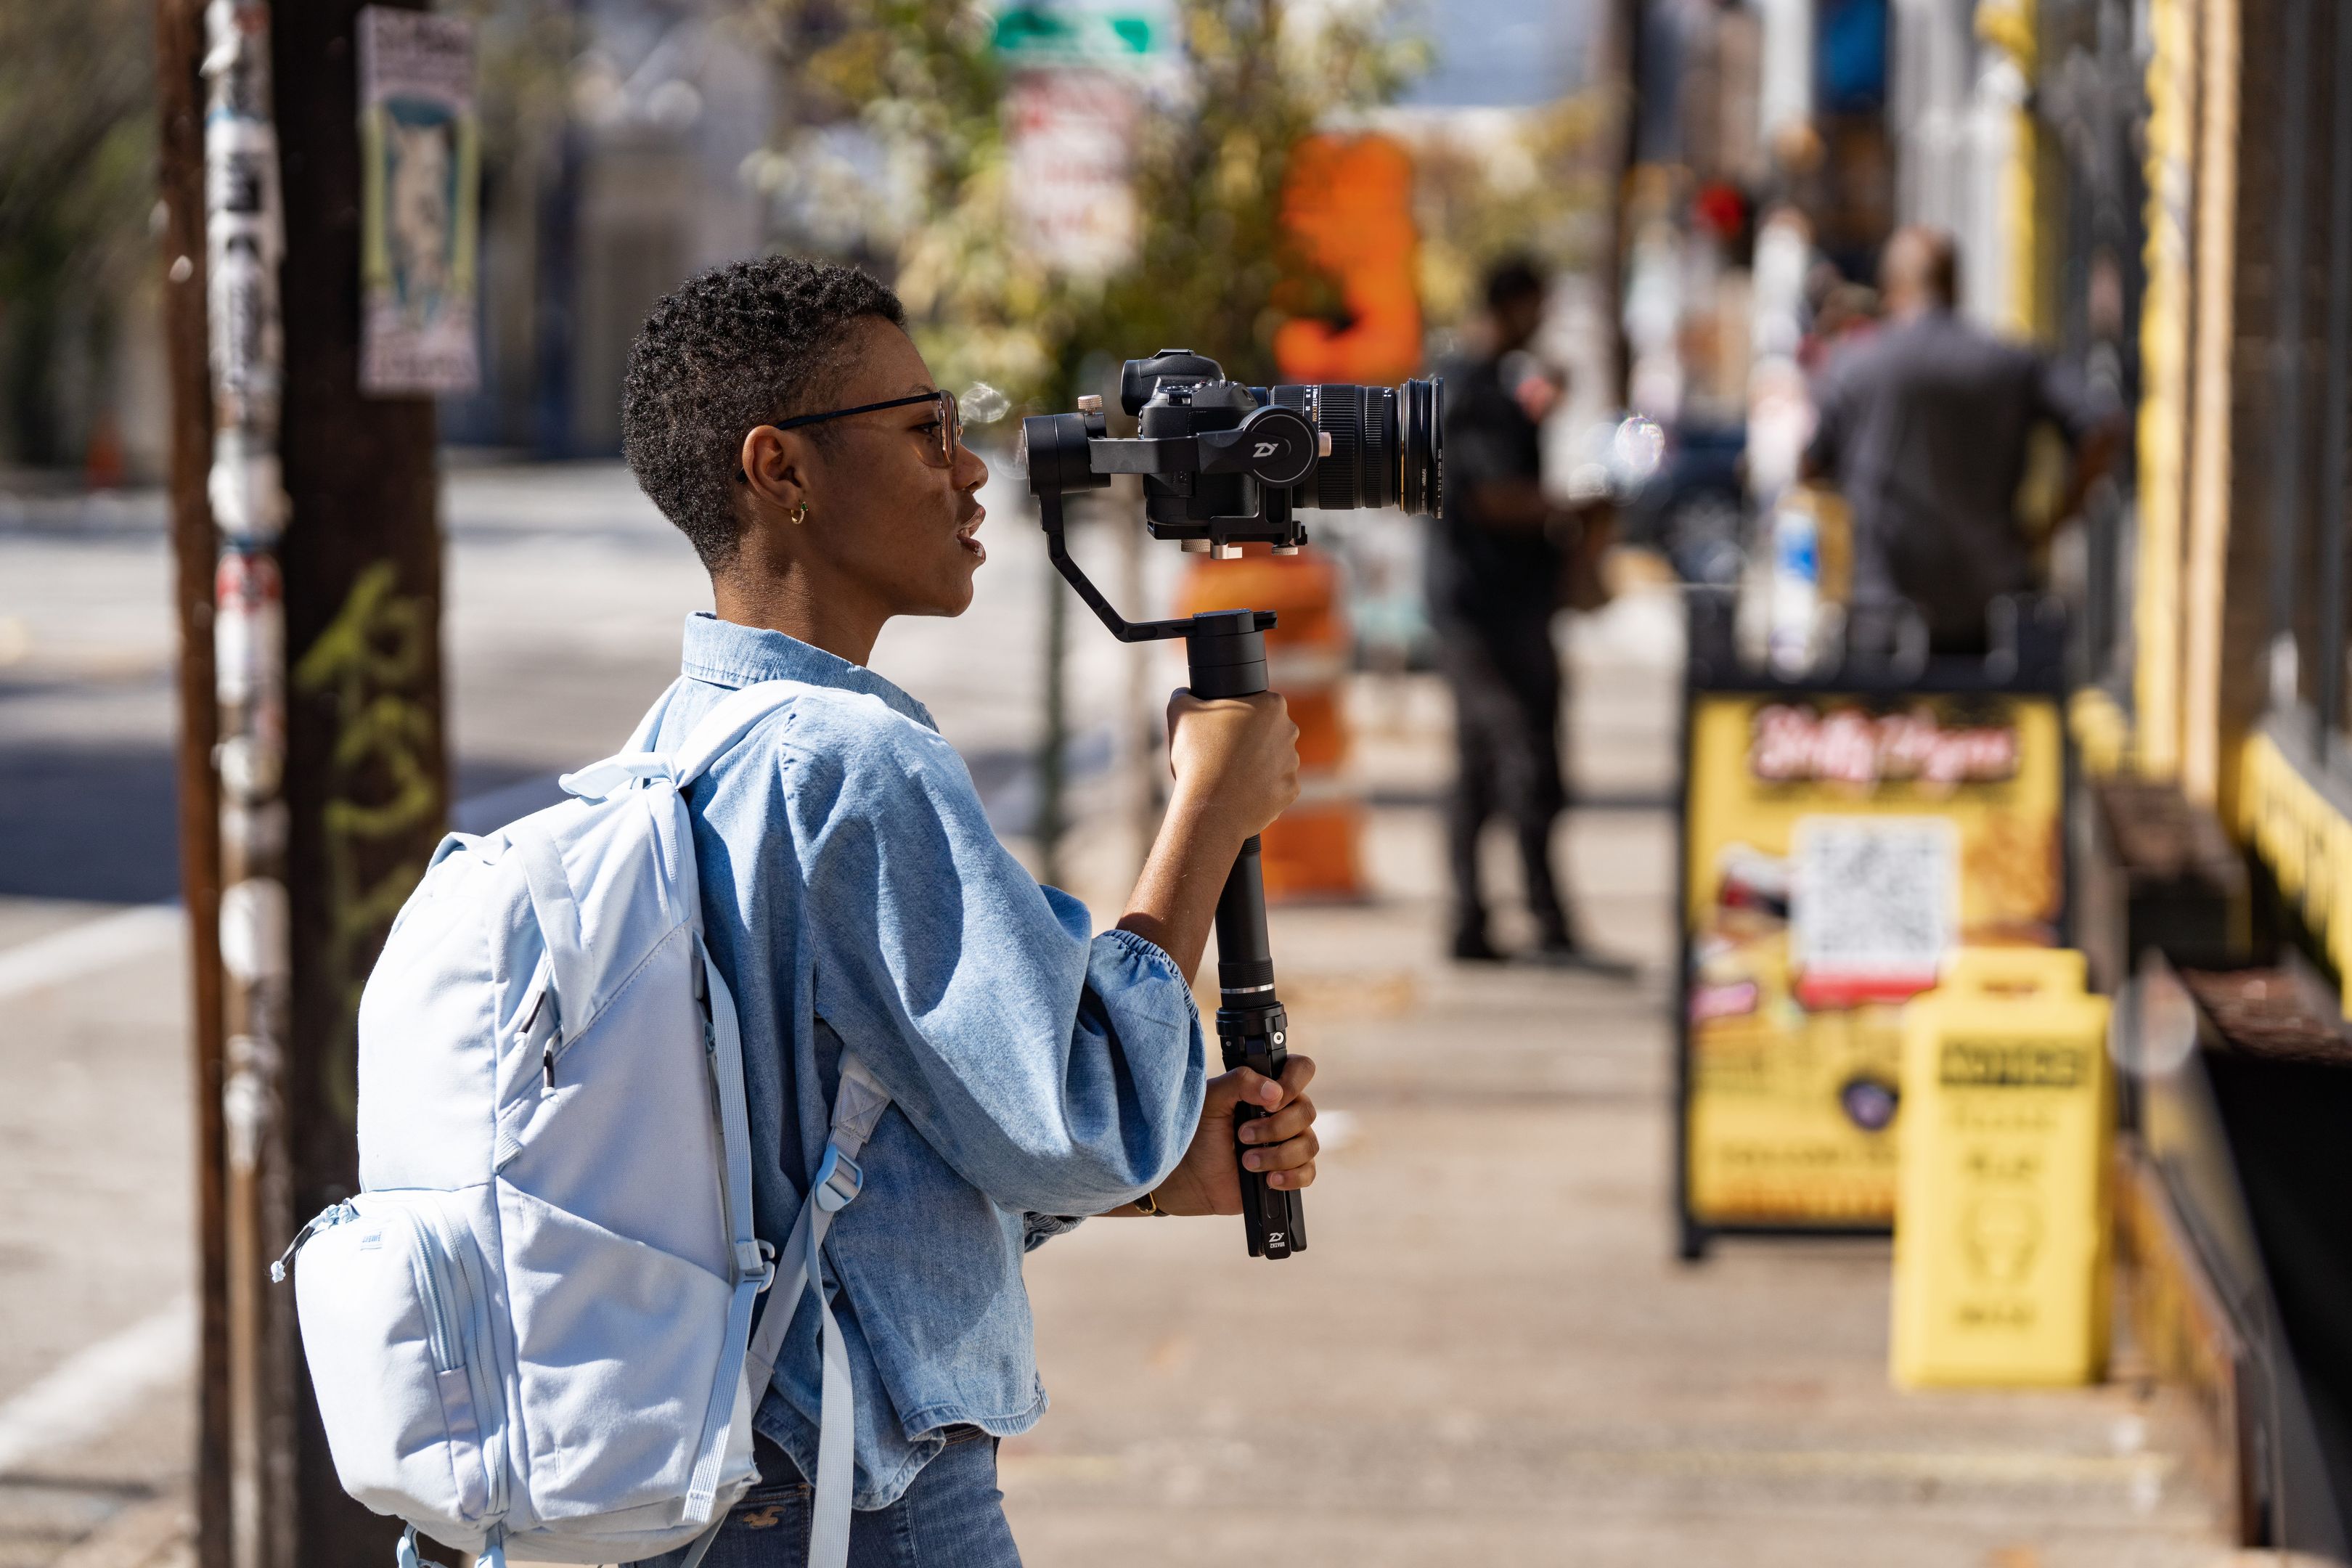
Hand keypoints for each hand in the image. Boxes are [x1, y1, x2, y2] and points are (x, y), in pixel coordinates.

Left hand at [1146, 1055, 1318, 1216]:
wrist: (1191, 1178)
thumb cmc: (1199, 1134)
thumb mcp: (1211, 1099)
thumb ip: (1240, 1082)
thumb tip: (1275, 1092)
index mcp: (1267, 1088)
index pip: (1301, 1069)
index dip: (1293, 1083)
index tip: (1270, 1102)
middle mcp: (1284, 1112)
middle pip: (1307, 1111)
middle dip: (1274, 1127)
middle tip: (1242, 1135)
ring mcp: (1289, 1142)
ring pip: (1309, 1144)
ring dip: (1276, 1155)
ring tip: (1247, 1161)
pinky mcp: (1289, 1171)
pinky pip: (1308, 1172)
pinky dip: (1290, 1176)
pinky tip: (1268, 1179)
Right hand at [1165, 689, 1299, 843]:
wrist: (1211, 808)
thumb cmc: (1198, 756)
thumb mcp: (1180, 712)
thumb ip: (1183, 696)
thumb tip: (1184, 694)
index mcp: (1271, 705)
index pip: (1257, 703)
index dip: (1237, 714)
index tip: (1221, 727)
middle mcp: (1289, 731)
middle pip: (1267, 730)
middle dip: (1249, 738)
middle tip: (1222, 750)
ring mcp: (1292, 763)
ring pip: (1273, 758)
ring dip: (1256, 763)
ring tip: (1229, 774)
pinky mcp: (1290, 790)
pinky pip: (1275, 786)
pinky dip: (1260, 789)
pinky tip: (1239, 792)